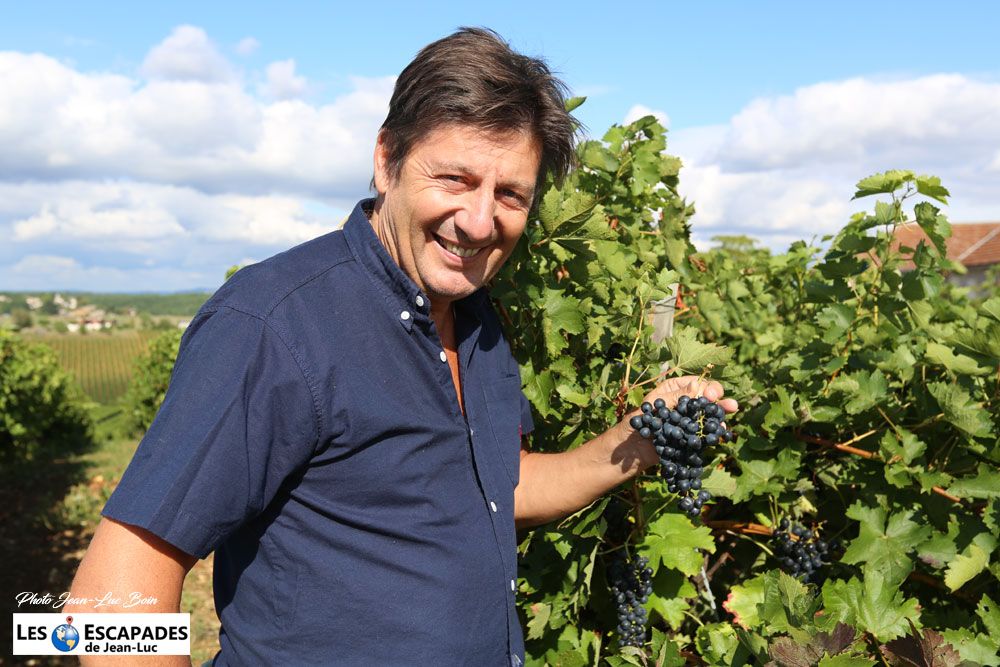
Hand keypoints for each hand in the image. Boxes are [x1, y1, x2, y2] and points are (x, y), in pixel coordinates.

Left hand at [618, 375, 738, 471]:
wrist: (630, 449)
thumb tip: (697, 385)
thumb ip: (676, 397)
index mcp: (674, 388)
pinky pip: (703, 431)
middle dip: (719, 401)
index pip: (697, 383)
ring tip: (728, 419)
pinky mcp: (689, 436)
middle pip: (706, 398)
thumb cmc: (636, 422)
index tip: (712, 394)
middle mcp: (684, 402)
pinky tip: (720, 430)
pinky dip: (712, 431)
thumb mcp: (655, 406)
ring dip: (719, 416)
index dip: (708, 387)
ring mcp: (688, 419)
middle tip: (731, 405)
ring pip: (708, 415)